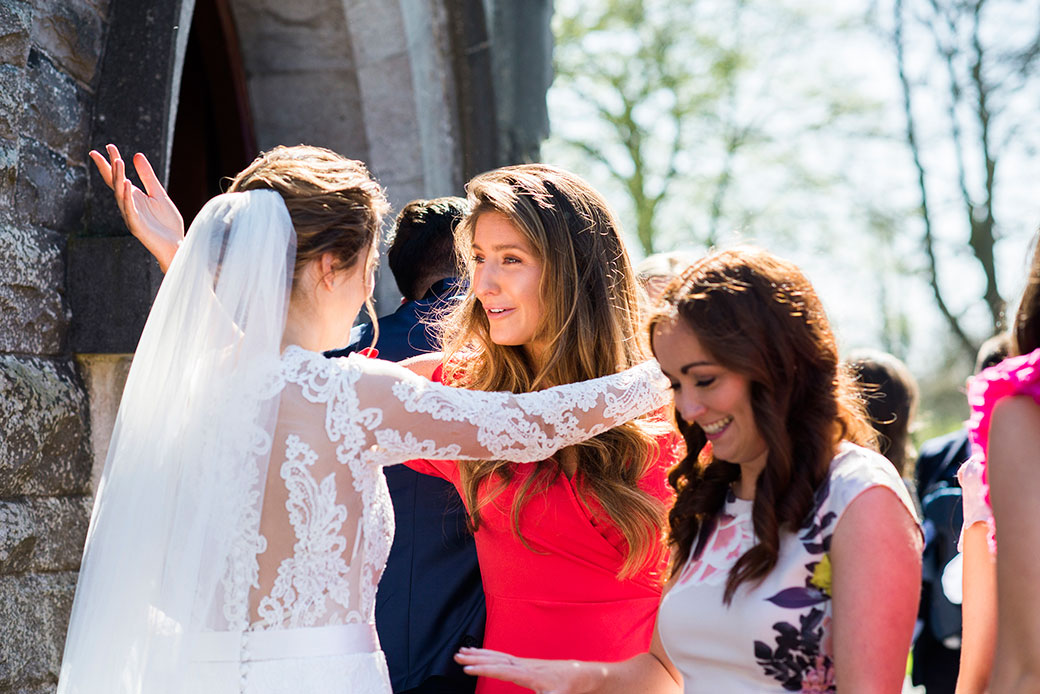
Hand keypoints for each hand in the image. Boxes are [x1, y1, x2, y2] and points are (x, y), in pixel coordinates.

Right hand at [89, 145, 184, 272]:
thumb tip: (136, 155)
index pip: (118, 176)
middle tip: (109, 149)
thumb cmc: (166, 223)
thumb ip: (148, 176)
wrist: (176, 244)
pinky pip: (129, 210)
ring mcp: (131, 215)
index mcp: (133, 196)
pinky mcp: (136, 226)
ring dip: (119, 177)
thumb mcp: (158, 194)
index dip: (112, 162)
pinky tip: (127, 184)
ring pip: (120, 194)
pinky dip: (127, 197)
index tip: (109, 146)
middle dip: (111, 166)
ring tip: (119, 161)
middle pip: (115, 182)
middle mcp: (128, 204)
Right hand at [455, 648, 599, 693]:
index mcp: (531, 675)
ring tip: (462, 651)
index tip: (467, 667)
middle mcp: (526, 666)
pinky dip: (490, 655)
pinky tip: (482, 654)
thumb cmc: (570, 689)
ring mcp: (526, 663)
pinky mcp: (527, 664)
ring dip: (480, 653)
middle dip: (476, 657)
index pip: (503, 670)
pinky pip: (504, 658)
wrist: (584, 675)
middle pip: (496, 659)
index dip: (484, 669)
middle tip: (456, 655)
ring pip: (498, 656)